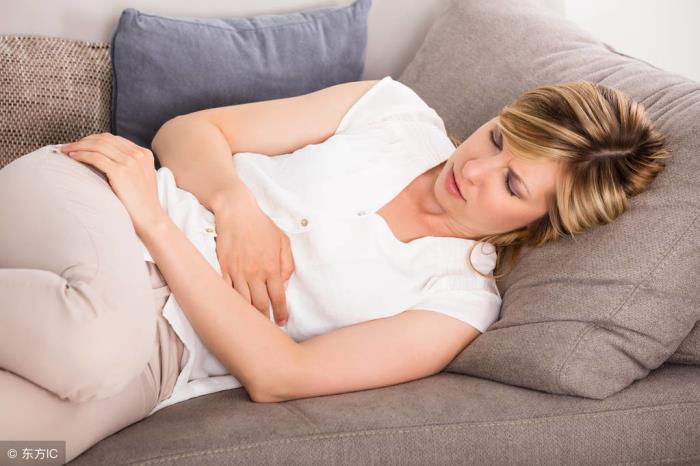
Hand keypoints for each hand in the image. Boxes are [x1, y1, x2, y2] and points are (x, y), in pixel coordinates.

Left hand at [60, 133, 166, 234]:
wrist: (150, 218)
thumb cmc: (142, 202)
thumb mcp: (141, 177)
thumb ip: (130, 164)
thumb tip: (104, 158)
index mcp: (144, 153)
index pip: (114, 139)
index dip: (95, 139)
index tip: (82, 144)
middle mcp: (138, 154)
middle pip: (105, 139)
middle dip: (84, 141)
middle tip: (69, 146)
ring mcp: (130, 162)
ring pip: (98, 146)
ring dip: (79, 146)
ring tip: (67, 151)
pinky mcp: (120, 171)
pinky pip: (95, 157)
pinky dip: (81, 155)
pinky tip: (73, 157)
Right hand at [213, 194, 294, 325]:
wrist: (236, 212)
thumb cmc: (262, 225)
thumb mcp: (283, 241)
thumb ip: (287, 264)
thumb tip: (284, 285)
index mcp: (272, 267)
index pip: (279, 297)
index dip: (281, 313)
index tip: (282, 322)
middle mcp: (255, 273)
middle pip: (261, 305)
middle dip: (266, 319)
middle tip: (268, 327)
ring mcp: (237, 272)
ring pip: (243, 302)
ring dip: (249, 315)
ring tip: (252, 323)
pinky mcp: (223, 269)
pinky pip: (227, 292)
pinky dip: (232, 303)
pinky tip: (235, 309)